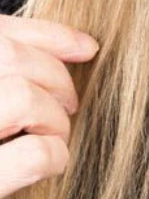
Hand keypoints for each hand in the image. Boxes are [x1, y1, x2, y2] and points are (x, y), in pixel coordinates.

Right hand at [0, 14, 98, 198]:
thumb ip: (11, 73)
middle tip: (68, 106)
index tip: (86, 47)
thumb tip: (84, 46)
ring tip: (54, 137)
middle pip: (11, 57)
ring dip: (54, 118)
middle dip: (55, 79)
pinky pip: (35, 154)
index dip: (47, 35)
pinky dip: (56, 156)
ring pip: (24, 97)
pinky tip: (51, 163)